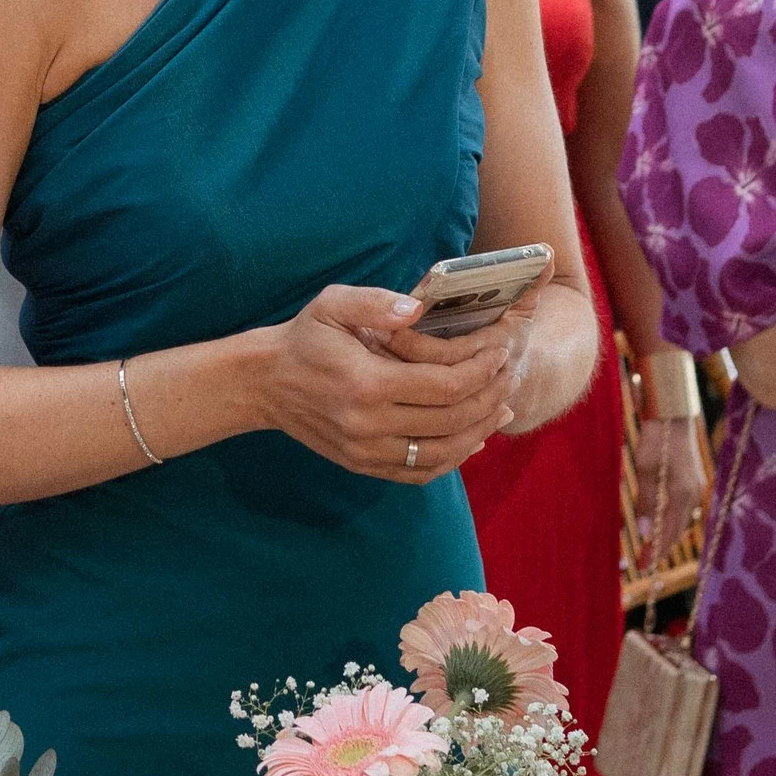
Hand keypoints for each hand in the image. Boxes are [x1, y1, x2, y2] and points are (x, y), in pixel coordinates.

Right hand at [250, 282, 543, 484]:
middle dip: (489, 397)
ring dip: (479, 432)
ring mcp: (366, 451)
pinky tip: (472, 439)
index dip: (481, 371)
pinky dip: (452, 459)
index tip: (500, 353)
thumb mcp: (332, 304)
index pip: (444, 385)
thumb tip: (418, 309)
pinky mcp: (363, 465)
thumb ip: (377, 303)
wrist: (264, 383)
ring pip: (441, 453)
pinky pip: (418, 472)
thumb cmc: (305, 338)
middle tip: (510, 377)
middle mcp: (369, 424)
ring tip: (502, 408)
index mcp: (367, 383)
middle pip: (451, 420)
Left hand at [630, 411, 705, 558]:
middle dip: (661, 546)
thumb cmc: (656, 439)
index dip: (656, 550)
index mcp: (682, 494)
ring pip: (680, 520)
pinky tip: (660, 523)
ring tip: (649, 547)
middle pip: (677, 529)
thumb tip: (646, 531)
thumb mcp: (645, 470)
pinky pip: (682, 509)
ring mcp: (694, 487)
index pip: (669, 532)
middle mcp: (693, 494)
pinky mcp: (692, 480)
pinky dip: (671, 520)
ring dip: (666, 535)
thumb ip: (647, 501)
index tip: (643, 565)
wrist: (672, 414)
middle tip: (643, 561)